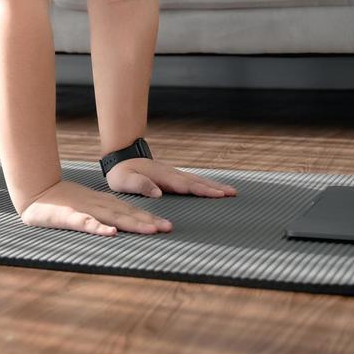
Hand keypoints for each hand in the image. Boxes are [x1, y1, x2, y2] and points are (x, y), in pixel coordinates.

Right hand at [19, 179, 174, 236]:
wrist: (34, 190)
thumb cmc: (60, 202)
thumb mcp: (85, 207)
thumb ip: (100, 214)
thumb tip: (118, 225)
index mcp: (102, 204)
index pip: (130, 211)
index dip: (148, 217)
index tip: (167, 226)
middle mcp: (98, 205)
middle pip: (127, 214)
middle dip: (149, 221)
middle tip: (168, 228)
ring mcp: (84, 210)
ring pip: (112, 217)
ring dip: (132, 224)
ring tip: (151, 230)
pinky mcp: (68, 216)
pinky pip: (86, 223)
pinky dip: (99, 228)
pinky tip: (111, 233)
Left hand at [105, 157, 238, 198]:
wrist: (121, 158)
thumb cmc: (121, 173)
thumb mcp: (124, 181)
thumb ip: (140, 185)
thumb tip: (158, 193)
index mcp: (162, 177)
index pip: (185, 185)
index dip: (201, 190)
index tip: (217, 194)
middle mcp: (171, 174)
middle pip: (196, 181)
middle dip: (215, 187)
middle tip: (232, 193)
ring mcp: (173, 174)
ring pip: (197, 180)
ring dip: (214, 185)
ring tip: (231, 191)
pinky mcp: (173, 177)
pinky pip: (193, 181)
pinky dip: (206, 184)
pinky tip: (214, 188)